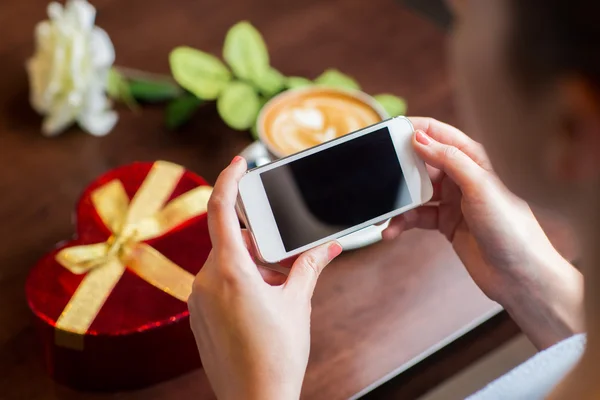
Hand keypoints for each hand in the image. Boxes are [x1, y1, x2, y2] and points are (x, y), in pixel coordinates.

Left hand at [188, 156, 341, 399]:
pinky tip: (261, 302)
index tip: (238, 163)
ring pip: (225, 263)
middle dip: (259, 241)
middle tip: (284, 254)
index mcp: (229, 271)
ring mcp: (199, 300)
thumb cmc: (276, 356)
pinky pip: (217, 283)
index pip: (220, 209)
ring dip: (251, 265)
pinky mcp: (199, 316)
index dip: (228, 179)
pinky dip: (239, 281)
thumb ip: (309, 267)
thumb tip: (328, 246)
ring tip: (277, 287)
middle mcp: (206, 281)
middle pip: (230, 240)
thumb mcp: (297, 303)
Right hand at [383, 117, 569, 303]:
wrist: (520, 276)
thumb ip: (449, 159)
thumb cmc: (511, 229)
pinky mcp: (446, 224)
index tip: (388, 131)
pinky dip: (402, 223)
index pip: (438, 134)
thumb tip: (419, 138)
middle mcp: (461, 177)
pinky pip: (417, 217)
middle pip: (421, 163)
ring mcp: (452, 201)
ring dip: (397, 202)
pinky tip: (393, 230)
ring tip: (383, 213)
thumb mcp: (479, 186)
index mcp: (473, 160)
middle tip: (377, 177)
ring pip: (415, 192)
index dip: (414, 130)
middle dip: (398, 169)